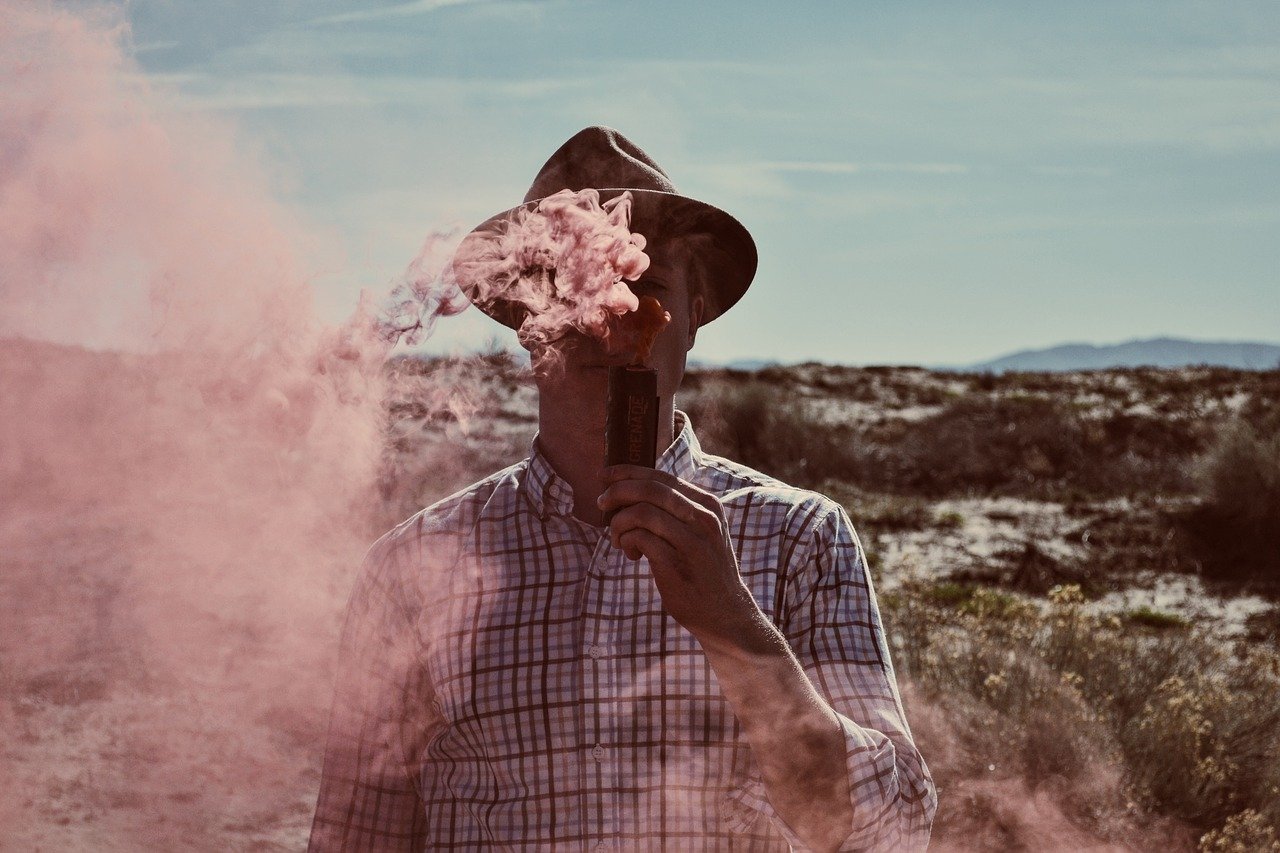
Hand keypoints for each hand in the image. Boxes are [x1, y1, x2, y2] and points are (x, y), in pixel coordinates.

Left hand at [597, 465, 762, 642]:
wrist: (725, 612)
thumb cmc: (704, 569)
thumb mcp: (700, 531)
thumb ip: (676, 510)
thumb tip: (631, 490)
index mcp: (707, 504)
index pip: (662, 477)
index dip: (628, 473)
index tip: (604, 476)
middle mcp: (703, 518)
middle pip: (650, 490)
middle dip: (618, 493)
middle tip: (602, 505)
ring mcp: (692, 540)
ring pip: (642, 512)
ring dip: (620, 523)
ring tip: (620, 539)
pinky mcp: (676, 563)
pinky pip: (640, 538)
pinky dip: (627, 541)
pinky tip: (631, 553)